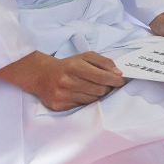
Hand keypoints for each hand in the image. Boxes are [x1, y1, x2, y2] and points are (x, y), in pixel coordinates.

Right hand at [0, 50, 125, 111]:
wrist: (41, 75)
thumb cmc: (67, 65)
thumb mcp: (85, 57)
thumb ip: (104, 63)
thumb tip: (118, 74)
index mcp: (75, 67)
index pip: (102, 77)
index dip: (115, 80)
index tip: (122, 81)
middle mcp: (67, 82)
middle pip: (100, 90)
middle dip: (108, 87)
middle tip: (107, 84)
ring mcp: (62, 95)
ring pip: (93, 99)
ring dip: (98, 94)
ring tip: (93, 88)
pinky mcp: (59, 106)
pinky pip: (82, 106)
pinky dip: (87, 100)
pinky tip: (82, 93)